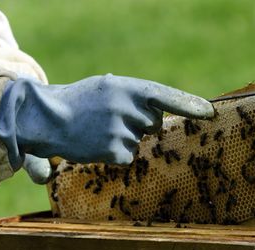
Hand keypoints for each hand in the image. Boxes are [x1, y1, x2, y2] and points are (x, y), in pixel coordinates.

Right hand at [0, 74, 213, 169]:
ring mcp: (120, 130)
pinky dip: (114, 154)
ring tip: (98, 131)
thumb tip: (158, 114)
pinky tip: (96, 145)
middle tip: (113, 119)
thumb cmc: (79, 102)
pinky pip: (127, 156)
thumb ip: (134, 98)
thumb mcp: (106, 88)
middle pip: (153, 123)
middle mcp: (126, 107)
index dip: (188, 104)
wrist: (44, 118)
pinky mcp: (113, 151)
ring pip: (138, 141)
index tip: (209, 112)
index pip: (164, 95)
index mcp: (125, 87)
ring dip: (122, 139)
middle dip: (141, 124)